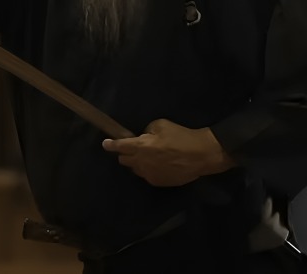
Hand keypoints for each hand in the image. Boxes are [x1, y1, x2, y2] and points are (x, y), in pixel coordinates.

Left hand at [101, 119, 234, 186]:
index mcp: (141, 146)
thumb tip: (143, 137)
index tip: (105, 144)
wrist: (200, 155)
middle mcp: (141, 162)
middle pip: (124, 160)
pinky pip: (147, 175)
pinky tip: (159, 165)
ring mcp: (149, 174)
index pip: (119, 146)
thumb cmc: (181, 137)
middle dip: (125, 153)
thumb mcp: (161, 125)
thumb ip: (147, 130)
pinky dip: (148, 170)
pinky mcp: (158, 182)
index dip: (110, 145)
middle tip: (134, 148)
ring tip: (149, 157)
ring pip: (135, 169)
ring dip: (137, 163)